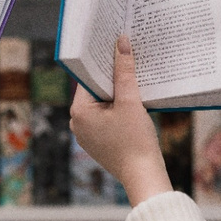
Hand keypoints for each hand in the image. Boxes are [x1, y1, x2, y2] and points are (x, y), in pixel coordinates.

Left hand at [69, 35, 171, 205]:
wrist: (143, 176)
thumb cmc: (136, 141)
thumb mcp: (131, 102)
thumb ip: (125, 72)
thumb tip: (121, 43)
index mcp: (78, 112)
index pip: (90, 78)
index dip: (104, 63)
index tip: (117, 48)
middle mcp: (76, 123)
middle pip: (96, 90)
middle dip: (113, 78)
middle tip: (129, 60)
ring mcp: (86, 134)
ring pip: (102, 104)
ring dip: (118, 94)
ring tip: (135, 80)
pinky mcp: (98, 142)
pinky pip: (106, 118)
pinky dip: (118, 109)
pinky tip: (134, 103)